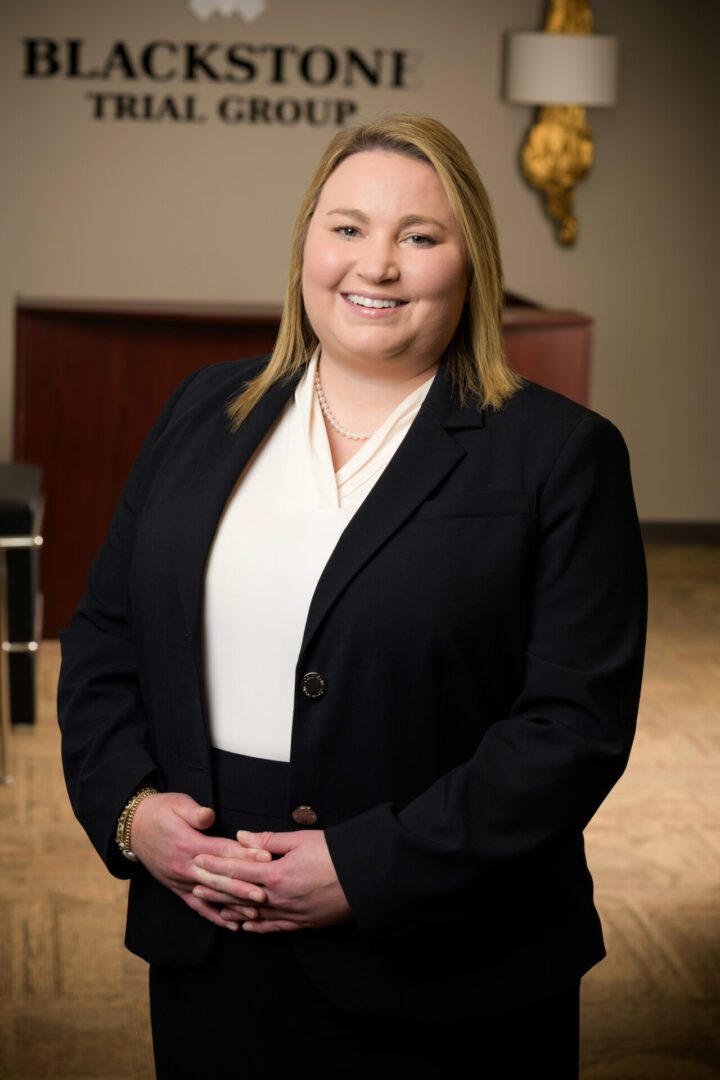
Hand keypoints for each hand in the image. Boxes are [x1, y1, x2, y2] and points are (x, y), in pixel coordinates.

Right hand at [130, 793, 271, 930]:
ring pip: (211, 896)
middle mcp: (186, 866)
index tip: (266, 858)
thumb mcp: (177, 804)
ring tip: (255, 913)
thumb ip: (194, 812)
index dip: (244, 855)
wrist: (133, 827)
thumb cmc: (160, 811)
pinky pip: (197, 906)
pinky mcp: (177, 888)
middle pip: (219, 878)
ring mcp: (181, 880)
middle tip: (265, 894)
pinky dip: (214, 917)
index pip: (222, 851)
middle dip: (243, 887)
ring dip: (233, 905)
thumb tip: (209, 816)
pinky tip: (232, 925)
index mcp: (189, 844)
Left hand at [192, 829, 352, 932]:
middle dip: (214, 887)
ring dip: (229, 908)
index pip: (237, 870)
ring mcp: (290, 913)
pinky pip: (273, 928)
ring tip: (210, 904)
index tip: (198, 860)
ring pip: (252, 913)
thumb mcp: (301, 840)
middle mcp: (279, 898)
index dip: (215, 865)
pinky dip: (256, 927)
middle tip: (193, 883)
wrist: (366, 878)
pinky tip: (245, 926)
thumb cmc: (336, 854)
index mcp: (276, 875)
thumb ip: (269, 841)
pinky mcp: (303, 923)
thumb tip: (242, 838)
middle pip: (238, 894)